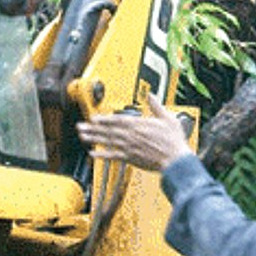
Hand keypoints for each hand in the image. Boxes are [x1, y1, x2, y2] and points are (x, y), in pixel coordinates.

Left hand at [77, 94, 191, 172]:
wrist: (175, 160)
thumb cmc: (173, 141)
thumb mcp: (168, 118)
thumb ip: (156, 106)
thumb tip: (150, 95)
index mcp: (139, 124)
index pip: (117, 120)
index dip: (104, 119)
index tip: (94, 117)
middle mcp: (131, 135)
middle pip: (108, 130)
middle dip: (93, 128)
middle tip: (81, 126)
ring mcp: (129, 147)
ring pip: (108, 141)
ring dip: (94, 139)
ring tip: (83, 136)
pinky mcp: (130, 158)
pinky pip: (113, 156)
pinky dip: (101, 155)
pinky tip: (92, 153)